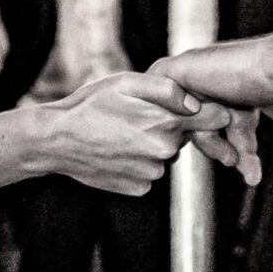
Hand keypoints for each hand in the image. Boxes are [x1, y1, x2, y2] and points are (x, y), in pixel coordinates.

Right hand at [38, 72, 234, 195]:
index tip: (192, 106)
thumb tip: (195, 102)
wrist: (55, 141)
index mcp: (167, 123)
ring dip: (152, 145)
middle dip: (171, 126)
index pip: (217, 118)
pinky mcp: (139, 188)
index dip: (208, 110)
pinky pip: (149, 172)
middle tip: (137, 116)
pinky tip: (116, 151)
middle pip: (187, 136)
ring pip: (166, 155)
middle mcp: (165, 152)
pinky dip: (138, 162)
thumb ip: (168, 88)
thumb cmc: (89, 106)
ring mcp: (152, 174)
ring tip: (122, 133)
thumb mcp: (126, 83)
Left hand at [153, 40, 272, 159]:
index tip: (250, 171)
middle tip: (236, 164)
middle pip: (201, 123)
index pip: (223, 124)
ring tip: (231, 159)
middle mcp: (219, 78)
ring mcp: (200, 72)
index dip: (235, 149)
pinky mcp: (183, 68)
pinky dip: (165, 111)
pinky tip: (189, 130)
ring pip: (182, 115)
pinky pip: (154, 90)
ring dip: (206, 142)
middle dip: (220, 149)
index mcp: (242, 87)